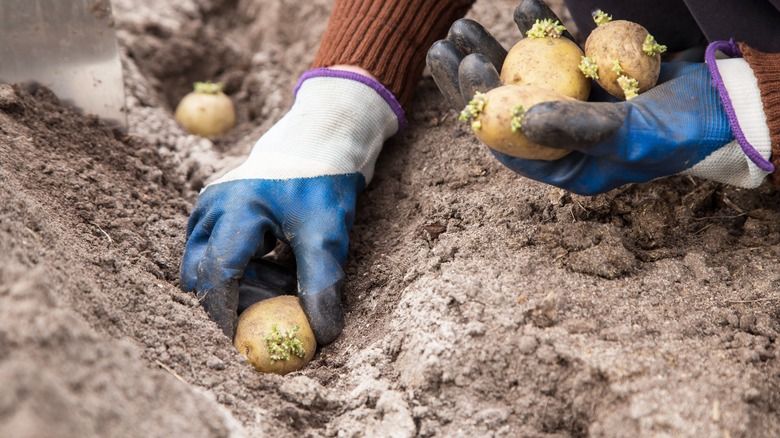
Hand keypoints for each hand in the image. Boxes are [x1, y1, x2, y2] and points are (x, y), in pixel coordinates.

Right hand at [180, 68, 402, 343]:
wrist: (322, 139)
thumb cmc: (324, 181)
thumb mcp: (328, 234)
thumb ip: (321, 285)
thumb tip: (321, 334)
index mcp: (235, 210)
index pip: (217, 275)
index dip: (226, 315)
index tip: (245, 342)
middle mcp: (212, 207)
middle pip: (204, 273)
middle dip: (234, 297)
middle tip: (275, 302)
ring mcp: (209, 206)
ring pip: (208, 263)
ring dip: (240, 281)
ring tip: (283, 271)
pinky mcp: (216, 210)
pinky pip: (217, 251)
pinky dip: (243, 266)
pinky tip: (277, 258)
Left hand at [427, 1, 772, 193]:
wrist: (728, 105)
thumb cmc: (682, 132)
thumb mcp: (629, 135)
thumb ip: (577, 129)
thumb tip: (522, 118)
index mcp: (564, 166)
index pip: (507, 139)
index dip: (479, 105)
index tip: (463, 70)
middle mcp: (562, 138)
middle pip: (504, 105)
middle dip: (473, 75)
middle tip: (446, 45)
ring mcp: (574, 104)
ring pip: (523, 75)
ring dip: (495, 50)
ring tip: (465, 26)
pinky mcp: (590, 77)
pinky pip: (556, 53)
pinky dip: (541, 30)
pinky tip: (522, 9)